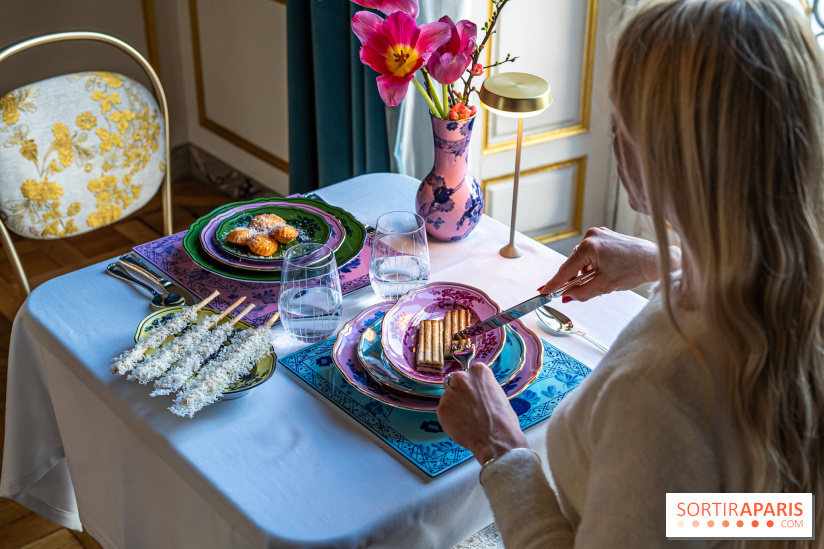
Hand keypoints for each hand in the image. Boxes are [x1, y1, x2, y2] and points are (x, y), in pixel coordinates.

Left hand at [437, 362, 528, 463]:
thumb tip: (475, 391)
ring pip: (449, 398)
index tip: (477, 395)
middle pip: (456, 382)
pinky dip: (450, 419)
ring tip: (468, 420)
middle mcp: (461, 378)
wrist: (497, 440)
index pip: (470, 374)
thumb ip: (483, 388)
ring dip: (455, 407)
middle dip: (461, 393)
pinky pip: (444, 412)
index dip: (474, 387)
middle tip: (470, 408)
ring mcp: (449, 393)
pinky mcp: (441, 409)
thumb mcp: (498, 394)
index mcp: (478, 371)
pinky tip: (463, 426)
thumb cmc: (503, 420)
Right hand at [538, 227, 679, 301]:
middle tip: (572, 293)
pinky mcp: (606, 236)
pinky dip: (593, 265)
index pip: (566, 269)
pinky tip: (604, 272)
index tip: (544, 291)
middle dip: (574, 279)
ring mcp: (599, 234)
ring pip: (582, 259)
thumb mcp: (605, 286)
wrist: (656, 260)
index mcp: (589, 246)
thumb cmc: (635, 269)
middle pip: (573, 263)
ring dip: (585, 272)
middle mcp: (592, 236)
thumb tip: (567, 297)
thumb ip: (582, 293)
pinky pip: (591, 254)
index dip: (554, 283)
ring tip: (599, 282)